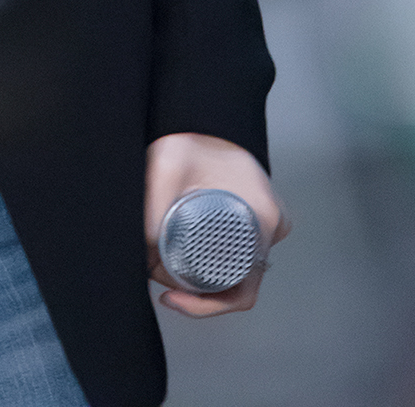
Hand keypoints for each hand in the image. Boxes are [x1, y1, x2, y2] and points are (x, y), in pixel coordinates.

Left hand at [145, 132, 289, 316]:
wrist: (205, 110)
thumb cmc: (190, 136)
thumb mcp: (162, 171)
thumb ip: (150, 214)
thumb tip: (143, 259)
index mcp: (260, 219)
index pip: (241, 292)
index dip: (203, 305)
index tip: (170, 297)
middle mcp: (271, 225)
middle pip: (237, 284)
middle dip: (196, 290)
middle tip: (159, 276)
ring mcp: (268, 221)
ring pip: (237, 269)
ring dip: (202, 274)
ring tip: (165, 263)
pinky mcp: (258, 215)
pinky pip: (239, 251)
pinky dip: (213, 259)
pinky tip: (184, 252)